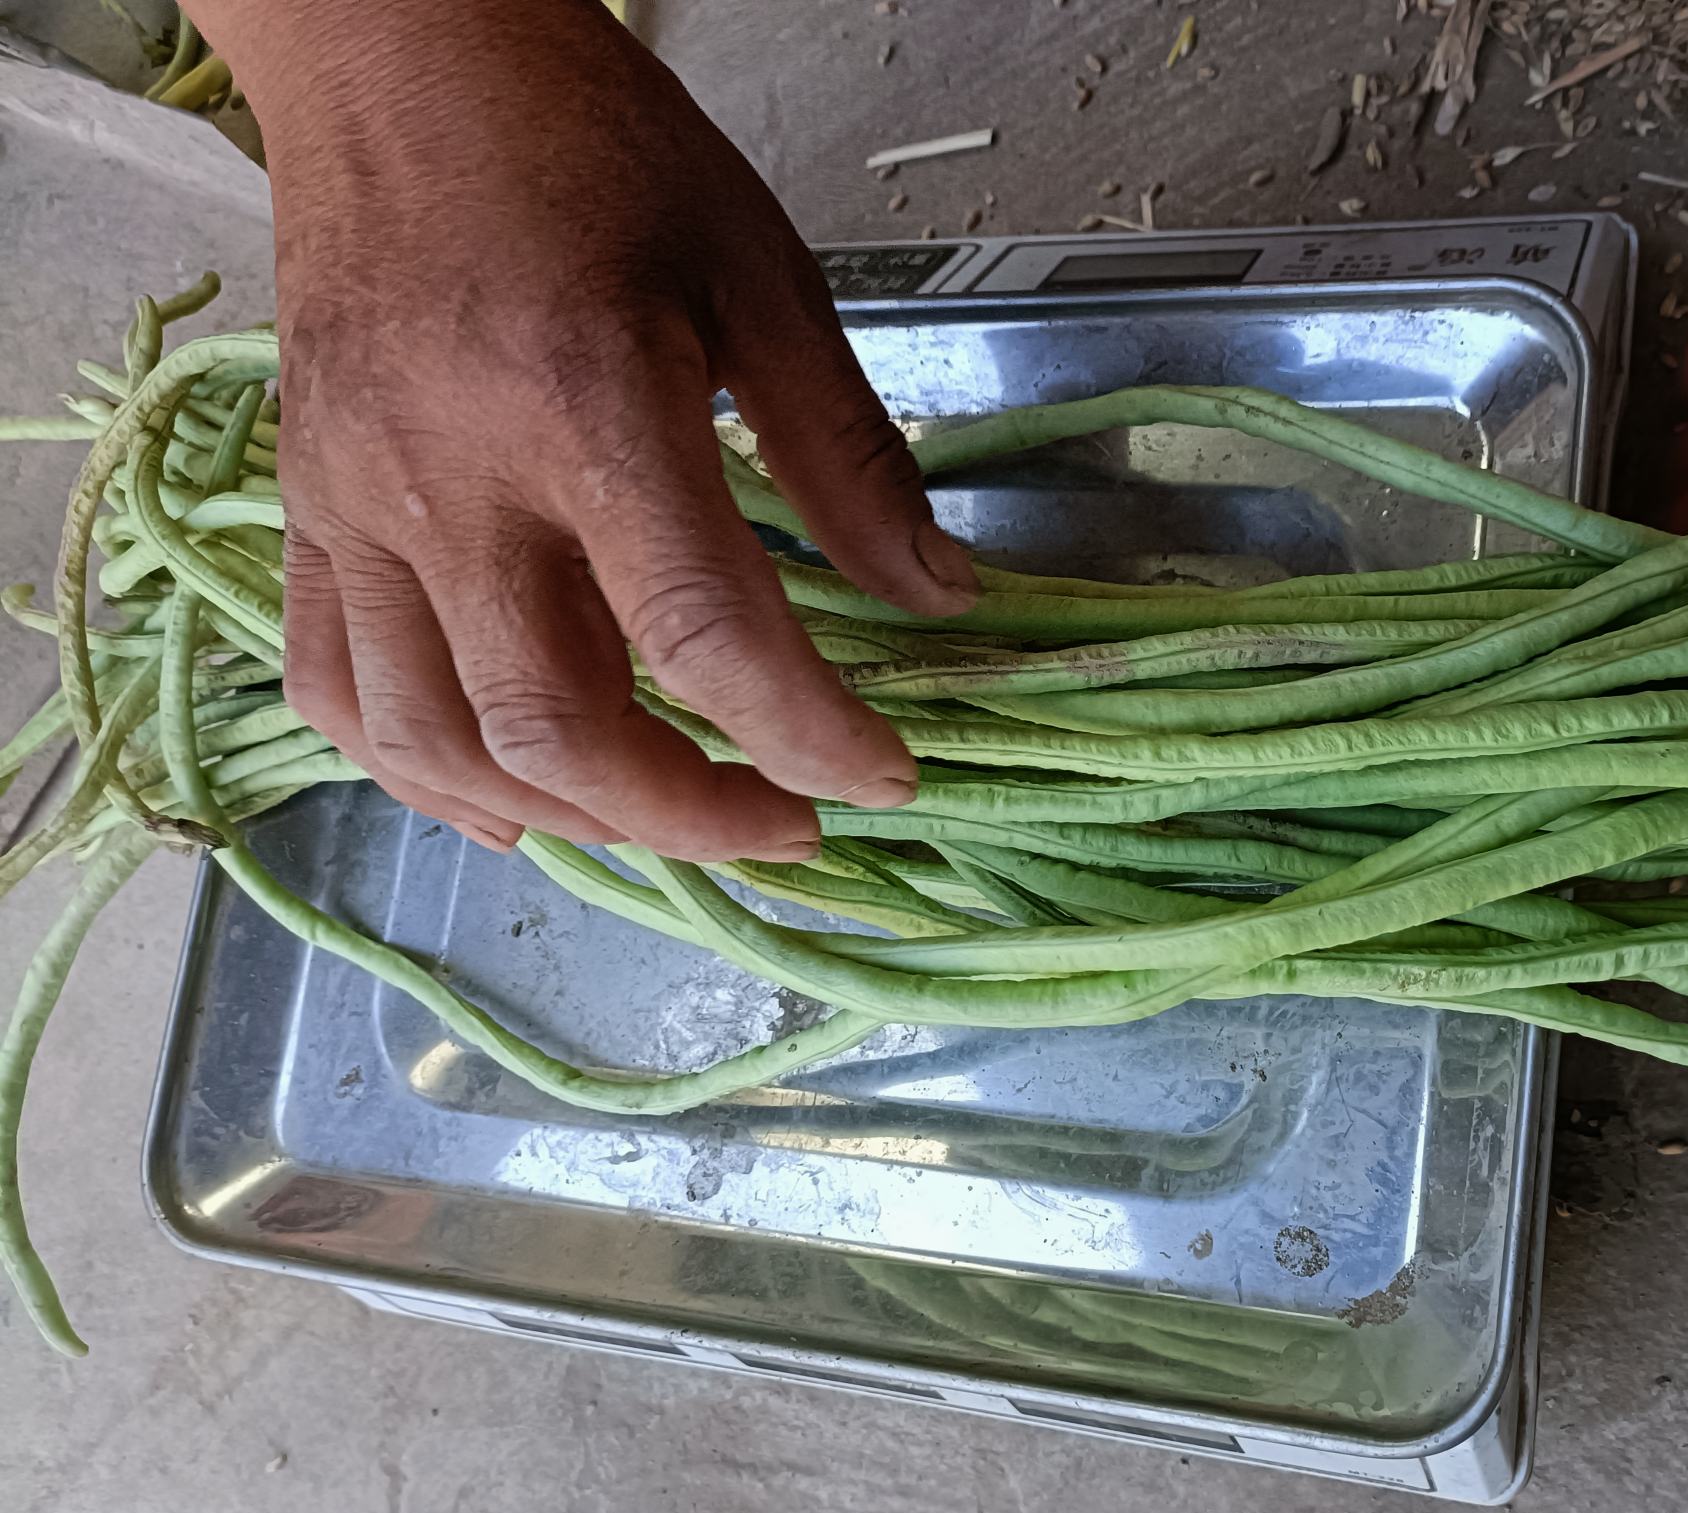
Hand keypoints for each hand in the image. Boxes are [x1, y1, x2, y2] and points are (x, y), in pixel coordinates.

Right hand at [188, 0, 978, 856]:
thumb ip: (850, 453)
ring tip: (669, 815)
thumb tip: (937, 593)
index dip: (807, 735)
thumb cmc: (584, 148)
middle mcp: (453, 476)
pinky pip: (333, 691)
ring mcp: (360, 504)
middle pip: (557, 727)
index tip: (880, 775)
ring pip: (435, 741)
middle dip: (689, 816)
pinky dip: (420, 777)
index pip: (705, 634)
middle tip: (784, 819)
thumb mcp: (761, 277)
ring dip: (567, 819)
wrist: (400, 60)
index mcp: (586, 404)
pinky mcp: (307, 511)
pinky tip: (510, 797)